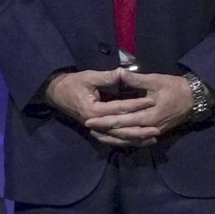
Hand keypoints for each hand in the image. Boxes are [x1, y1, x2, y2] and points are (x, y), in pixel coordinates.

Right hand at [44, 69, 184, 147]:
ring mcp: (95, 129)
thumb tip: (123, 72)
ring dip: (136, 138)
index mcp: (94, 110)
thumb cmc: (72, 83)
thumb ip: (107, 77)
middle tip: (158, 128)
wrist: (56, 93)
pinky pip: (114, 139)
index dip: (136, 104)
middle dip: (140, 129)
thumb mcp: (88, 76)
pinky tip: (140, 140)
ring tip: (153, 137)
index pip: (120, 108)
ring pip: (119, 138)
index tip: (151, 100)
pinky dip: (127, 140)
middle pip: (121, 129)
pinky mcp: (97, 130)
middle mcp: (95, 123)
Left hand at [80, 70, 194, 146]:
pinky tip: (115, 138)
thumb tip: (119, 73)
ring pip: (129, 139)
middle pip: (122, 133)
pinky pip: (137, 140)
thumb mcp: (155, 80)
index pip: (121, 120)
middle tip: (88, 127)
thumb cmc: (175, 87)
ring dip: (113, 138)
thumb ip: (136, 80)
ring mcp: (153, 132)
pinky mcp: (156, 132)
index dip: (103, 121)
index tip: (89, 120)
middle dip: (104, 131)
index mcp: (148, 115)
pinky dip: (125, 140)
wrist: (194, 98)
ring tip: (98, 134)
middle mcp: (149, 128)